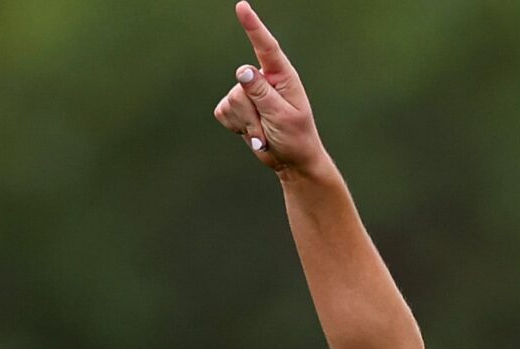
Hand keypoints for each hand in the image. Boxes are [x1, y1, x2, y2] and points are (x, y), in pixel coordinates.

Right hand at [212, 2, 330, 178]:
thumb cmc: (295, 137)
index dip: (253, 26)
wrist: (290, 161)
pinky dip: (237, 127)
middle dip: (253, 111)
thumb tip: (242, 70)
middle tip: (271, 127)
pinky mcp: (235, 108)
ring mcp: (247, 93)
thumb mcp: (282, 115)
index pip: (265, 47)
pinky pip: (223, 112)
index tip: (242, 7)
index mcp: (282, 77)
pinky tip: (253, 133)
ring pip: (231, 100)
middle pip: (241, 85)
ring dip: (247, 123)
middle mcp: (263, 80)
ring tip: (265, 132)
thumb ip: (262, 93)